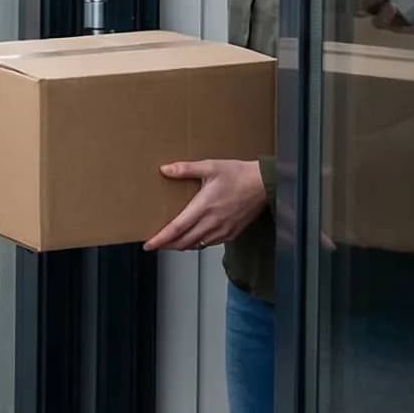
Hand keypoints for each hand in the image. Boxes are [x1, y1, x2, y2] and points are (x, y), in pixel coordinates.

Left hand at [145, 158, 270, 251]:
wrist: (265, 184)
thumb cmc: (239, 175)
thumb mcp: (210, 167)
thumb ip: (185, 169)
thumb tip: (165, 169)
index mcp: (204, 207)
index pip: (177, 228)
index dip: (161, 239)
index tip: (149, 244)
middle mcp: (213, 222)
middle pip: (184, 241)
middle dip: (167, 245)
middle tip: (156, 244)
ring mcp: (223, 230)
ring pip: (197, 245)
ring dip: (182, 245)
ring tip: (171, 242)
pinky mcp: (232, 233)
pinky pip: (210, 244)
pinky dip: (197, 244)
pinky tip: (193, 238)